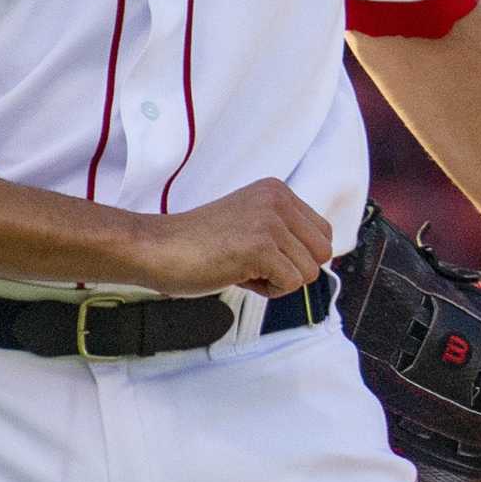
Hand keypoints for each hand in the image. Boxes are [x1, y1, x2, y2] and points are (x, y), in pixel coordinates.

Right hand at [127, 178, 333, 297]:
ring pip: (309, 271)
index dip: (297, 255)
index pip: (322, 232)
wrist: (158, 247)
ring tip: (243, 267)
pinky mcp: (261, 246)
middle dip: (293, 269)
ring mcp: (270, 221)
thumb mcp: (250, 221)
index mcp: (276, 190)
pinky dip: (268, 290)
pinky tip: (238, 275)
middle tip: (255, 264)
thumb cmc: (198, 243)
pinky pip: (290, 284)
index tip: (263, 255)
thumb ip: (283, 231)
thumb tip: (319, 258)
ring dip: (278, 281)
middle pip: (322, 252)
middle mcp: (277, 199)